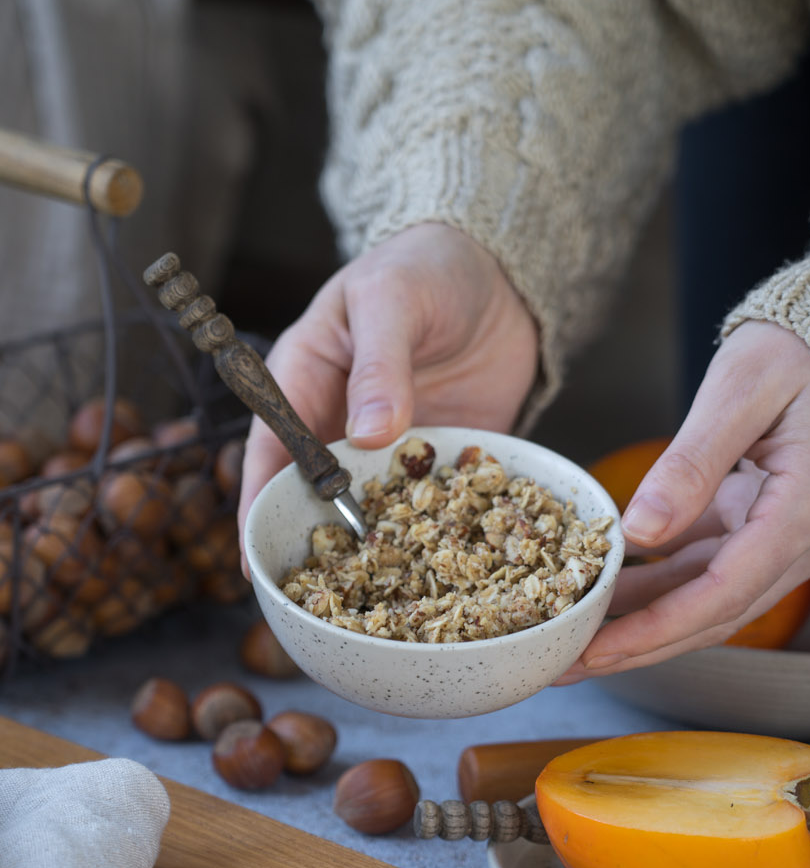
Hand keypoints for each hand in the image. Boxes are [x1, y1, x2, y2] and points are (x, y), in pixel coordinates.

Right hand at [237, 222, 538, 568]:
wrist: (498, 269)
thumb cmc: (423, 268)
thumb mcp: (392, 301)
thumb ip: (380, 365)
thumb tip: (369, 435)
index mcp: (306, 380)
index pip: (272, 451)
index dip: (258, 505)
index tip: (252, 557)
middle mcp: (343, 423)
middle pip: (317, 493)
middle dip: (315, 542)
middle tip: (317, 597)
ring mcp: (395, 447)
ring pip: (376, 507)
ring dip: (378, 546)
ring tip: (380, 599)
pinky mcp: (444, 457)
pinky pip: (438, 502)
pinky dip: (439, 531)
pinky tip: (446, 567)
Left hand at [559, 320, 809, 679]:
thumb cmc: (794, 351)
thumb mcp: (738, 388)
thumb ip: (690, 462)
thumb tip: (639, 530)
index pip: (729, 588)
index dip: (659, 626)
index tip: (601, 649)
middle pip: (719, 613)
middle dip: (641, 645)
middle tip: (569, 665)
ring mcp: (793, 539)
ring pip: (710, 602)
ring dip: (644, 626)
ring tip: (576, 644)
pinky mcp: (769, 531)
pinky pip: (707, 572)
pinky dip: (658, 589)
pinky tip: (607, 599)